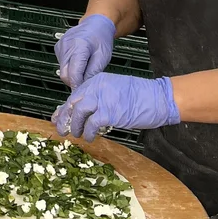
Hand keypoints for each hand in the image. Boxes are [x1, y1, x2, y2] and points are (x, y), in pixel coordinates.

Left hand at [53, 73, 179, 142]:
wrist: (159, 98)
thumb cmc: (139, 96)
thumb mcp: (114, 91)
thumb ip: (98, 98)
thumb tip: (81, 111)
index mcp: (97, 80)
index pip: (75, 95)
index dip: (64, 109)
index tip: (58, 119)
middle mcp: (97, 87)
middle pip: (72, 103)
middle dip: (64, 118)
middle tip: (63, 131)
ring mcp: (103, 99)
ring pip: (78, 113)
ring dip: (75, 126)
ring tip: (79, 135)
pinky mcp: (110, 112)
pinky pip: (91, 124)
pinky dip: (89, 132)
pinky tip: (91, 137)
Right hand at [55, 13, 115, 87]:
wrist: (95, 23)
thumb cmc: (101, 39)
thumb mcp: (103, 57)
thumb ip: (92, 73)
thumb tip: (84, 87)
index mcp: (79, 46)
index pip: (73, 73)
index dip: (78, 85)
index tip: (82, 93)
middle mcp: (66, 45)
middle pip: (64, 74)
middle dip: (74, 82)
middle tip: (85, 83)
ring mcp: (60, 46)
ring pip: (62, 70)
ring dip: (72, 74)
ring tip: (84, 69)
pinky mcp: (58, 47)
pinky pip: (61, 64)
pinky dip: (69, 67)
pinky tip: (79, 62)